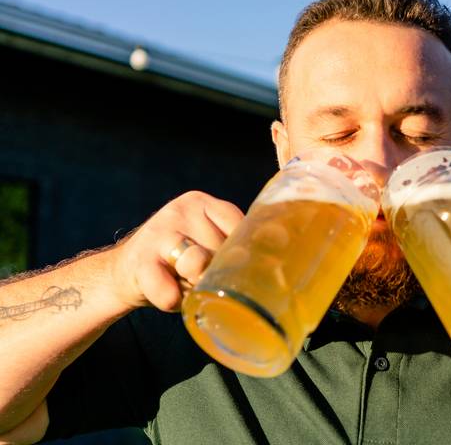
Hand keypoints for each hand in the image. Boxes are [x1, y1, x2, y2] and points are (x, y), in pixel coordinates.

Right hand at [106, 191, 243, 311]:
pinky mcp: (140, 262)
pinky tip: (170, 293)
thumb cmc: (179, 259)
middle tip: (199, 275)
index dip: (239, 253)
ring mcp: (158, 234)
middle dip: (215, 273)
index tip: (230, 264)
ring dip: (195, 285)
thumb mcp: (205, 241)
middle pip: (219, 250)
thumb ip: (231, 243)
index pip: (238, 226)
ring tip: (186, 283)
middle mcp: (179, 211)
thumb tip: (272, 256)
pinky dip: (174, 301)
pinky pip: (170, 293)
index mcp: (201, 203)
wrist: (124, 273)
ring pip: (197, 266)